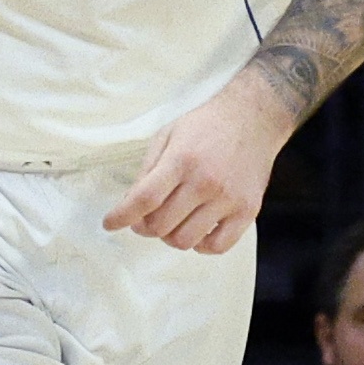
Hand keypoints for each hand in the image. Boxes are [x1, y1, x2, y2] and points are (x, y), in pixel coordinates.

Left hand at [104, 78, 288, 252]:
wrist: (253, 118)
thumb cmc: (206, 126)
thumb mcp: (168, 135)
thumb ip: (147, 170)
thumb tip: (130, 205)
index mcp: (181, 160)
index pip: (144, 199)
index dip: (121, 216)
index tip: (110, 223)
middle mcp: (205, 182)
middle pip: (161, 225)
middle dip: (143, 227)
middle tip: (144, 219)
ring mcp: (228, 199)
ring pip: (185, 241)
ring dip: (169, 237)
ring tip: (171, 222)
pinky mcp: (247, 210)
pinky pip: (217, 246)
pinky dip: (200, 246)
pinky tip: (196, 230)